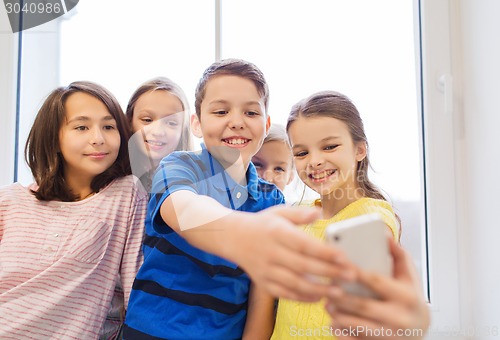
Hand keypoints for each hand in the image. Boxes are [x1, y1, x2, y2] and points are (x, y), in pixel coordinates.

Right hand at [229, 205, 355, 301]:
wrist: (232, 237)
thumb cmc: (262, 223)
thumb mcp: (279, 212)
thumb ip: (300, 214)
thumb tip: (320, 213)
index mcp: (276, 232)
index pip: (304, 244)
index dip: (324, 252)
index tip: (344, 257)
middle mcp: (270, 252)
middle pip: (303, 266)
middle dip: (329, 272)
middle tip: (352, 276)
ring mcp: (266, 270)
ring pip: (295, 283)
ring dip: (319, 290)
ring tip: (339, 292)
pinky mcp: (263, 283)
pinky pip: (284, 294)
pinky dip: (302, 298)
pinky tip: (319, 297)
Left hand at [325, 238, 429, 338]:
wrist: (421, 328)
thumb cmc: (411, 296)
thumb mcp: (409, 274)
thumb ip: (397, 253)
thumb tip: (382, 233)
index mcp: (406, 296)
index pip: (376, 282)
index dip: (356, 272)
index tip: (339, 264)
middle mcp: (399, 317)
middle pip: (363, 306)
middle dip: (342, 298)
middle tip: (327, 289)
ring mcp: (390, 335)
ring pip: (358, 326)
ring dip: (339, 316)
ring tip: (327, 305)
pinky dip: (343, 334)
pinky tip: (333, 324)